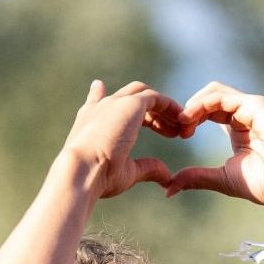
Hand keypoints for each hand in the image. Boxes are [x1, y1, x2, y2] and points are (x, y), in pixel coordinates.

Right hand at [58, 79, 184, 199]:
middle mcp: (101, 107)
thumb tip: (167, 177)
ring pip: (144, 96)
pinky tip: (181, 120)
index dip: (99, 95)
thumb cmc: (98, 177)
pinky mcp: (131, 104)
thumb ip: (147, 168)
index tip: (99, 86)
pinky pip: (156, 99)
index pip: (95, 101)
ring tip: (180, 129)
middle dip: (149, 112)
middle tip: (169, 130)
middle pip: (128, 97)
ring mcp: (115, 103)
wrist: (82, 170)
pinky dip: (170, 107)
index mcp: (89, 121)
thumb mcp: (126, 172)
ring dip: (163, 111)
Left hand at [167, 82, 263, 223]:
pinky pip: (223, 96)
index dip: (190, 120)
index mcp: (238, 130)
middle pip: (208, 99)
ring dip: (193, 105)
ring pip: (214, 92)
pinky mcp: (256, 105)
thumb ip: (197, 178)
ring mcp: (252, 108)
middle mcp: (245, 115)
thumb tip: (169, 188)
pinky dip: (204, 103)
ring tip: (183, 123)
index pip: (208, 113)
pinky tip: (193, 119)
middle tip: (178, 129)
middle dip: (188, 110)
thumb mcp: (224, 179)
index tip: (179, 136)